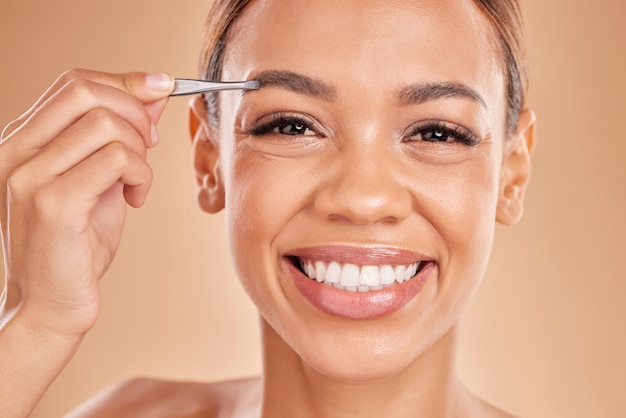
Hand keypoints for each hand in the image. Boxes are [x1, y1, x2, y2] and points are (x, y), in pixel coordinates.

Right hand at [0, 69, 173, 336]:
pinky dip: (141, 176)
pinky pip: (116, 160)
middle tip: (149, 145)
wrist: (50, 305)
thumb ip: (118, 137)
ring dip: (140, 151)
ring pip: (106, 124)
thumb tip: (152, 93)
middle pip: (86, 91)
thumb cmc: (76, 245)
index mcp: (21, 142)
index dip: (125, 82)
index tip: (160, 92)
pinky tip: (135, 200)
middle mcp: (15, 152)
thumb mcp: (100, 180)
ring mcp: (29, 176)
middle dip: (135, 111)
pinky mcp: (53, 203)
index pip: (73, 83)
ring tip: (136, 182)